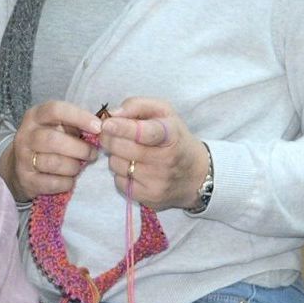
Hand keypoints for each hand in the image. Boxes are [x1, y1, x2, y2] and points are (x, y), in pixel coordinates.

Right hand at [1, 100, 104, 200]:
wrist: (20, 168)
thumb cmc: (49, 143)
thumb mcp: (58, 127)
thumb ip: (76, 124)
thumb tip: (104, 128)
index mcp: (35, 116)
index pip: (56, 110)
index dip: (79, 117)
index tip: (98, 127)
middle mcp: (26, 135)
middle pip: (54, 140)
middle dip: (79, 148)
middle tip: (92, 154)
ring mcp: (23, 158)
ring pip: (54, 163)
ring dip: (74, 167)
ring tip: (79, 167)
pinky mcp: (26, 180)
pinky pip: (52, 182)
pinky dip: (67, 182)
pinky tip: (69, 180)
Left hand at [101, 97, 207, 212]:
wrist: (196, 175)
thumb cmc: (175, 138)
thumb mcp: (164, 113)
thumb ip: (138, 105)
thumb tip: (112, 114)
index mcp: (171, 135)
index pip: (145, 133)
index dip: (124, 128)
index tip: (107, 124)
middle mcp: (166, 160)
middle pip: (122, 148)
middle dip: (110, 138)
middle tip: (111, 133)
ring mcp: (157, 182)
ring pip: (116, 164)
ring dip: (116, 155)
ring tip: (129, 152)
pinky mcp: (149, 197)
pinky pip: (119, 181)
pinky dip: (120, 173)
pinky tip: (133, 168)